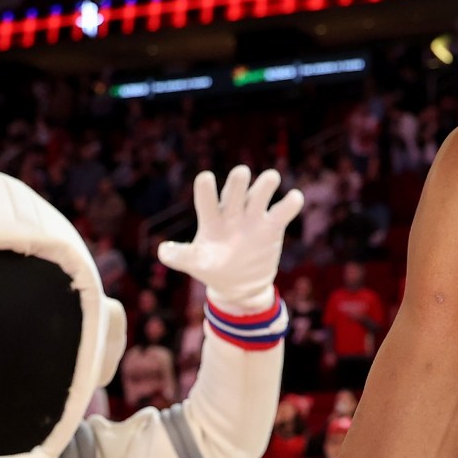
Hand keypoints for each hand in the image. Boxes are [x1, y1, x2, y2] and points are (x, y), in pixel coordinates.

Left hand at [155, 165, 304, 315]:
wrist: (239, 285)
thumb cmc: (213, 268)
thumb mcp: (195, 264)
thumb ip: (180, 256)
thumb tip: (163, 251)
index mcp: (211, 219)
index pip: (206, 200)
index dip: (206, 189)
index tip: (206, 178)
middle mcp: (232, 212)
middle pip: (234, 191)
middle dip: (237, 182)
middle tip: (241, 173)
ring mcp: (253, 218)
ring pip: (259, 195)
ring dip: (264, 185)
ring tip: (271, 177)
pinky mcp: (272, 226)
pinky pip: (282, 212)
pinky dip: (289, 204)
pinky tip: (294, 198)